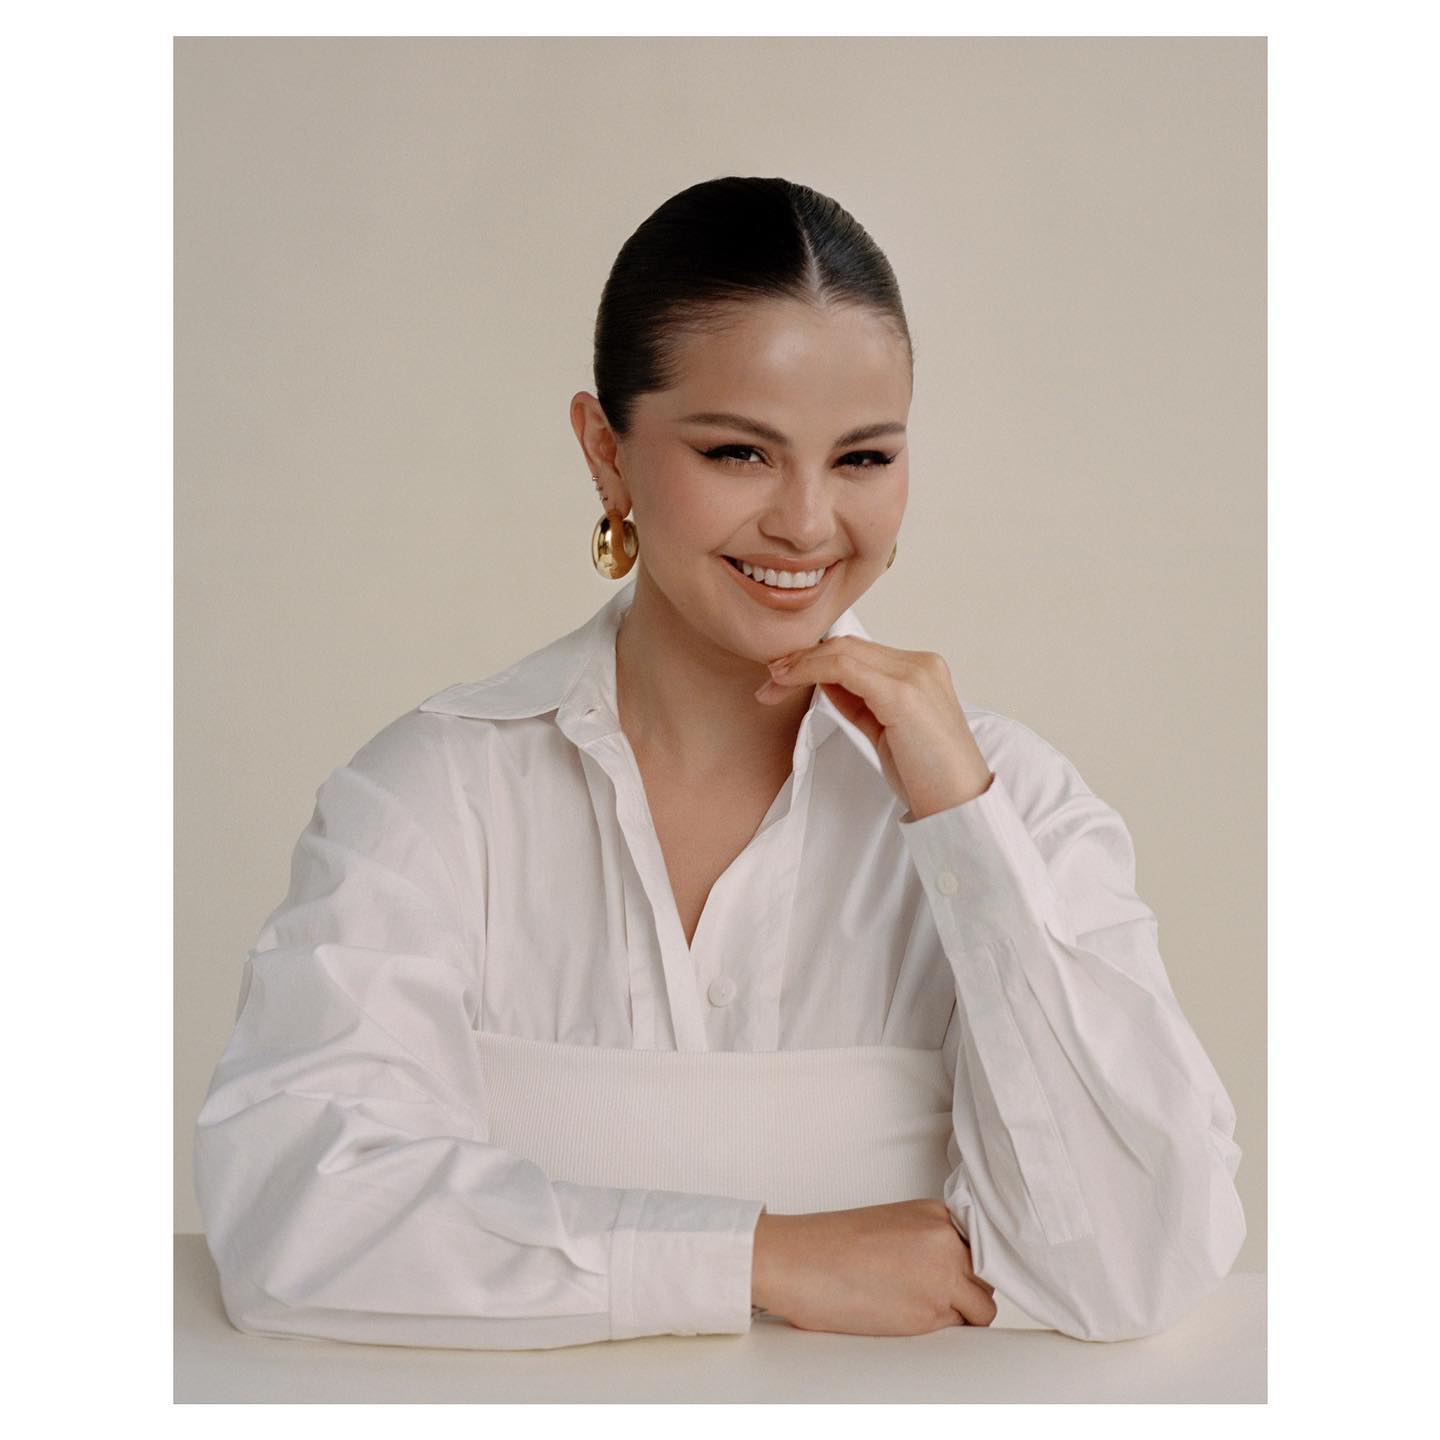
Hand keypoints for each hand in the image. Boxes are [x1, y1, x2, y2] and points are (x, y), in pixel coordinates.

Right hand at [751, 1199, 997, 1334]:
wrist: (798, 1260)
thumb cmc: (830, 1246)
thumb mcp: (891, 1225)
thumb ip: (927, 1241)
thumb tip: (952, 1271)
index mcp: (934, 1213)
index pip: (979, 1244)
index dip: (967, 1265)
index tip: (954, 1275)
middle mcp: (946, 1241)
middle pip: (986, 1274)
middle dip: (967, 1289)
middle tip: (931, 1294)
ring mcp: (943, 1276)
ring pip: (982, 1307)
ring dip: (960, 1314)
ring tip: (918, 1308)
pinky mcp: (930, 1313)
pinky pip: (958, 1329)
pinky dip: (942, 1330)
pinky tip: (907, 1317)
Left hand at [755, 635, 993, 818]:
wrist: (959, 805)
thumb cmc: (927, 777)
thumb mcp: (886, 730)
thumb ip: (860, 701)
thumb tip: (825, 683)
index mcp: (923, 670)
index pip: (860, 650)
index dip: (817, 657)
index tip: (784, 674)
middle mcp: (921, 665)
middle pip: (848, 646)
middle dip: (803, 659)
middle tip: (770, 677)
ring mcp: (914, 675)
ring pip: (842, 651)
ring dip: (800, 664)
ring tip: (773, 683)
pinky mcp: (902, 694)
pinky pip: (844, 668)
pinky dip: (810, 671)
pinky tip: (788, 682)